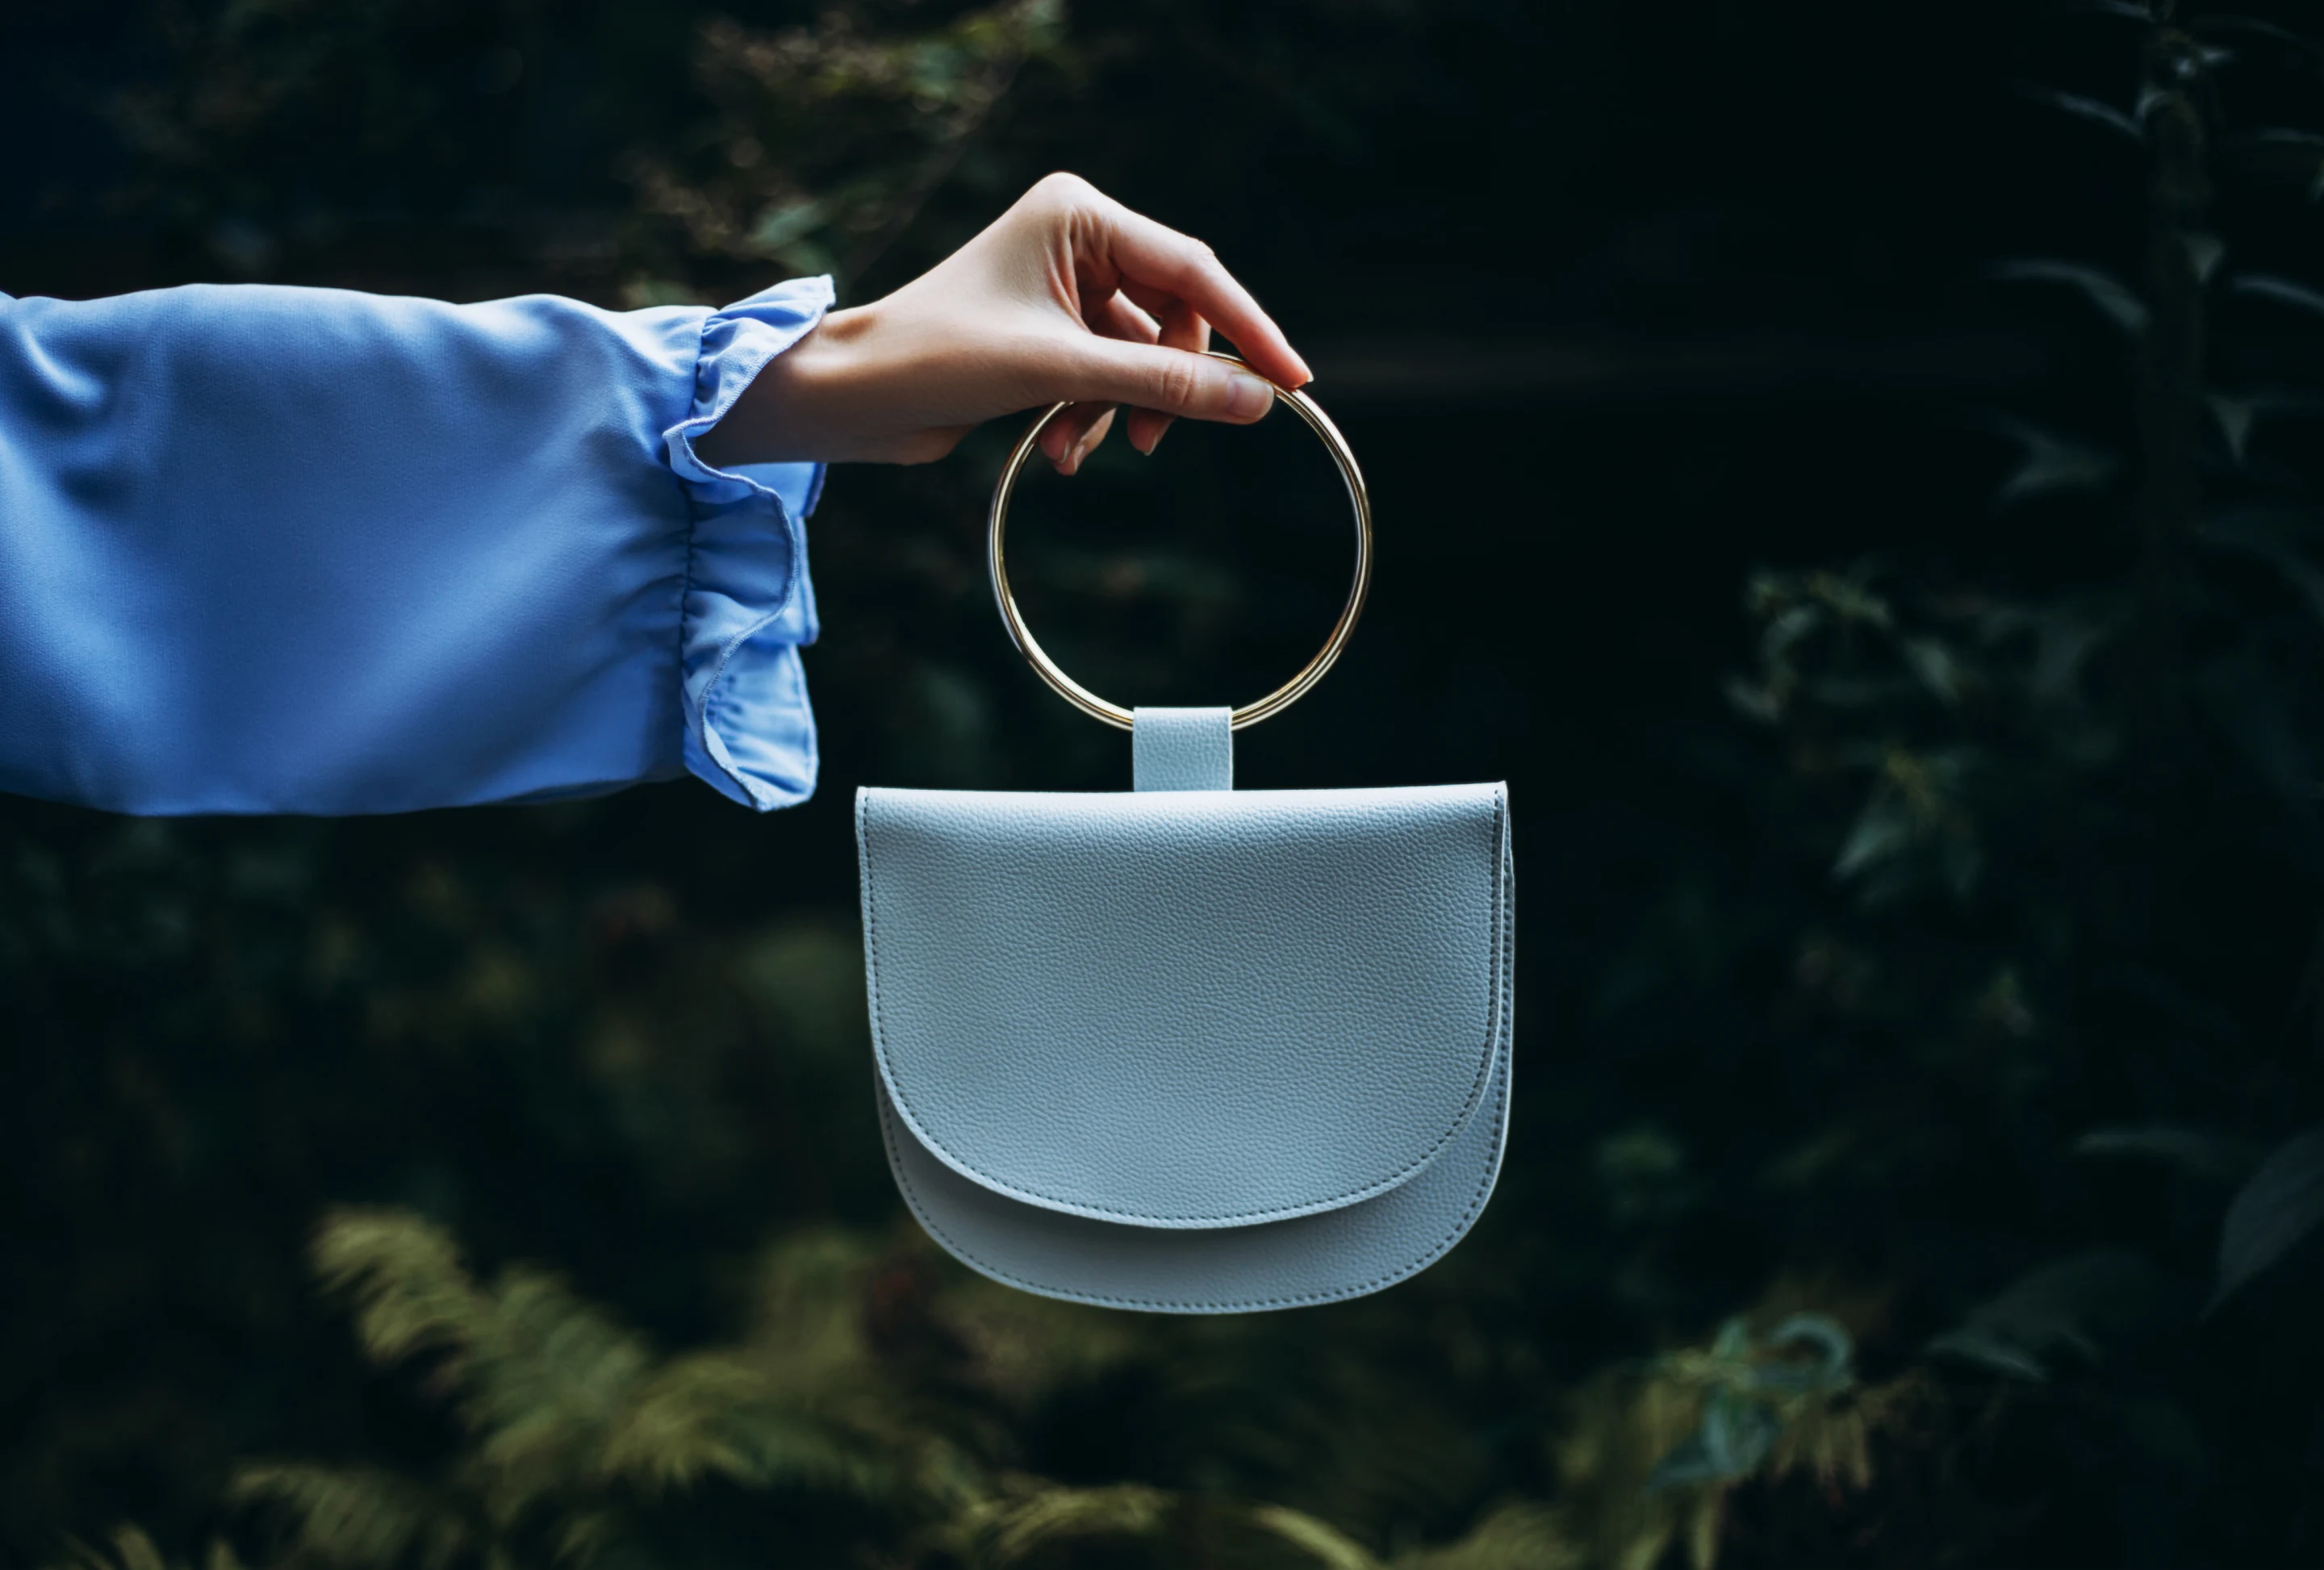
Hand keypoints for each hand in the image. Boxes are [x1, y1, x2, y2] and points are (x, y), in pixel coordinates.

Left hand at [695, 172, 1311, 473]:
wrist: (853, 397)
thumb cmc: (938, 356)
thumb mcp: (1063, 372)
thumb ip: (1165, 385)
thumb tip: (1258, 402)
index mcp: (1078, 214)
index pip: (1192, 271)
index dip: (1246, 329)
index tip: (1292, 382)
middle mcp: (1074, 239)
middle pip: (1171, 318)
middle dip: (1163, 385)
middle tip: (1152, 440)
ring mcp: (1060, 288)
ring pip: (1138, 358)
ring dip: (1118, 413)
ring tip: (1078, 451)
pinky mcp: (1046, 335)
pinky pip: (1104, 379)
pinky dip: (1089, 420)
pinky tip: (1056, 452)